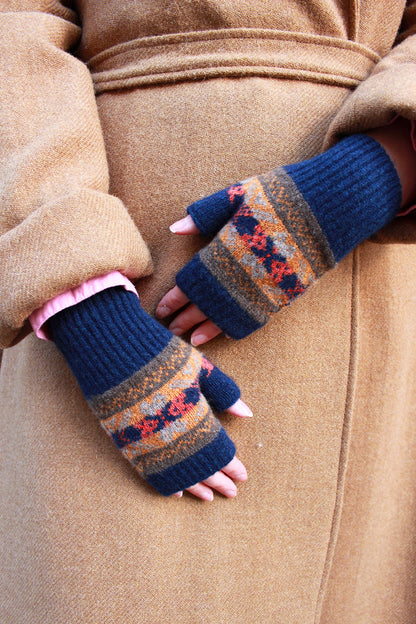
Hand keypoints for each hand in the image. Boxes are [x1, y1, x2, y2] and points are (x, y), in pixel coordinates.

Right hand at [48, 286, 251, 497]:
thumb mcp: (197, 366)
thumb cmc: (161, 354)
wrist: (112, 349)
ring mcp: (148, 441)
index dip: (232, 466)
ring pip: (177, 475)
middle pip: (201, 467)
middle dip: (218, 481)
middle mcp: (172, 435)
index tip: (242, 477)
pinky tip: (178, 493)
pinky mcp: (127, 443)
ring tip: (209, 498)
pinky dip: (166, 483)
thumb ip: (224, 392)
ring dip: (196, 487)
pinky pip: (151, 472)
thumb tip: (248, 414)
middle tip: (231, 493)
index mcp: (194, 416)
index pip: (218, 451)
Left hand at [158, 134, 401, 340]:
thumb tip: (175, 228)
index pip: (194, 279)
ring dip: (207, 329)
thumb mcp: (241, 194)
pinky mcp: (284, 294)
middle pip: (207, 302)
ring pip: (229, 315)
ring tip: (190, 340)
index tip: (161, 308)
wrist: (330, 207)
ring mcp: (265, 286)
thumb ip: (206, 213)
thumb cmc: (281, 196)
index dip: (176, 296)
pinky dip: (236, 328)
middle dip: (186, 317)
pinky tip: (224, 335)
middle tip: (169, 330)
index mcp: (229, 247)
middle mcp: (243, 272)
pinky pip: (255, 317)